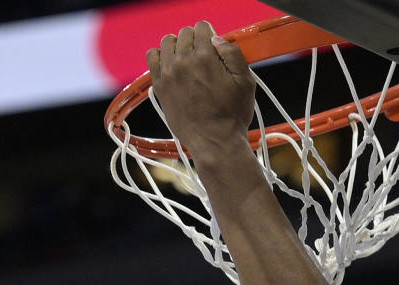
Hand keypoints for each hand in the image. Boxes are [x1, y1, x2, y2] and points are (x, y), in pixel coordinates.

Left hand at [146, 23, 255, 159]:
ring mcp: (169, 73)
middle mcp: (183, 61)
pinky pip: (152, 57)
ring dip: (177, 47)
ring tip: (187, 61)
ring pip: (167, 42)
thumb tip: (216, 39)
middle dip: (195, 42)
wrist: (214, 143)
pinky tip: (171, 66)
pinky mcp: (160, 86)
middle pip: (185, 33)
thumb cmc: (232, 116)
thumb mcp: (245, 82)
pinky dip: (161, 56)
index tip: (214, 51)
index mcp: (205, 57)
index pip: (202, 27)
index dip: (211, 36)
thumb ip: (233, 53)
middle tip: (203, 60)